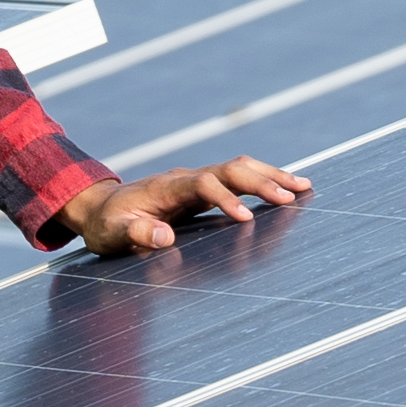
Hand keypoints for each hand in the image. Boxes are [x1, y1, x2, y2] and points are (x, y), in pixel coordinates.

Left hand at [59, 156, 312, 256]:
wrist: (101, 208)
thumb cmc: (108, 225)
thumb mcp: (113, 235)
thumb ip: (136, 236)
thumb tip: (165, 238)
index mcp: (165, 188)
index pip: (202, 184)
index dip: (225, 199)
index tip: (246, 218)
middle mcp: (185, 178)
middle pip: (229, 169)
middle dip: (261, 182)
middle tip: (291, 198)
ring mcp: (197, 180)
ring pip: (239, 168)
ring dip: (271, 176)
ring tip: (304, 187)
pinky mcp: (205, 188)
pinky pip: (239, 178)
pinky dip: (265, 180)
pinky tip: (288, 189)